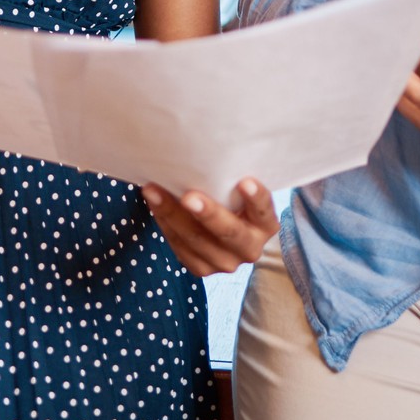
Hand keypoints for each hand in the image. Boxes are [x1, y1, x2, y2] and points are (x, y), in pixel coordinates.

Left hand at [142, 178, 278, 276]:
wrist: (221, 228)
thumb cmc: (231, 197)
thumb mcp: (239, 190)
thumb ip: (232, 179)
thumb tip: (207, 150)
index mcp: (266, 225)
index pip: (263, 210)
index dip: (256, 198)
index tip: (245, 181)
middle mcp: (250, 248)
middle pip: (229, 232)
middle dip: (208, 214)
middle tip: (188, 196)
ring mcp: (226, 262)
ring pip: (196, 240)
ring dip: (172, 214)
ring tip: (154, 192)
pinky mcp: (202, 269)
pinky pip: (180, 247)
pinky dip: (164, 223)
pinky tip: (153, 202)